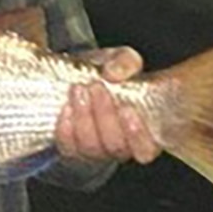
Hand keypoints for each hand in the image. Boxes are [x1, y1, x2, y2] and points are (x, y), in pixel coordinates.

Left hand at [55, 46, 160, 164]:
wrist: (79, 76)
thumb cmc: (108, 73)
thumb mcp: (120, 59)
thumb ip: (125, 62)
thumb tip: (114, 73)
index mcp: (144, 131)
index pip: (146, 150)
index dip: (137, 135)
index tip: (127, 108)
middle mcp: (122, 147)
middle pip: (116, 147)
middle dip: (105, 116)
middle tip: (96, 87)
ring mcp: (97, 152)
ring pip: (92, 148)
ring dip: (84, 118)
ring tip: (78, 90)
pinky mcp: (73, 150)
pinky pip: (69, 148)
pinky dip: (66, 129)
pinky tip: (66, 108)